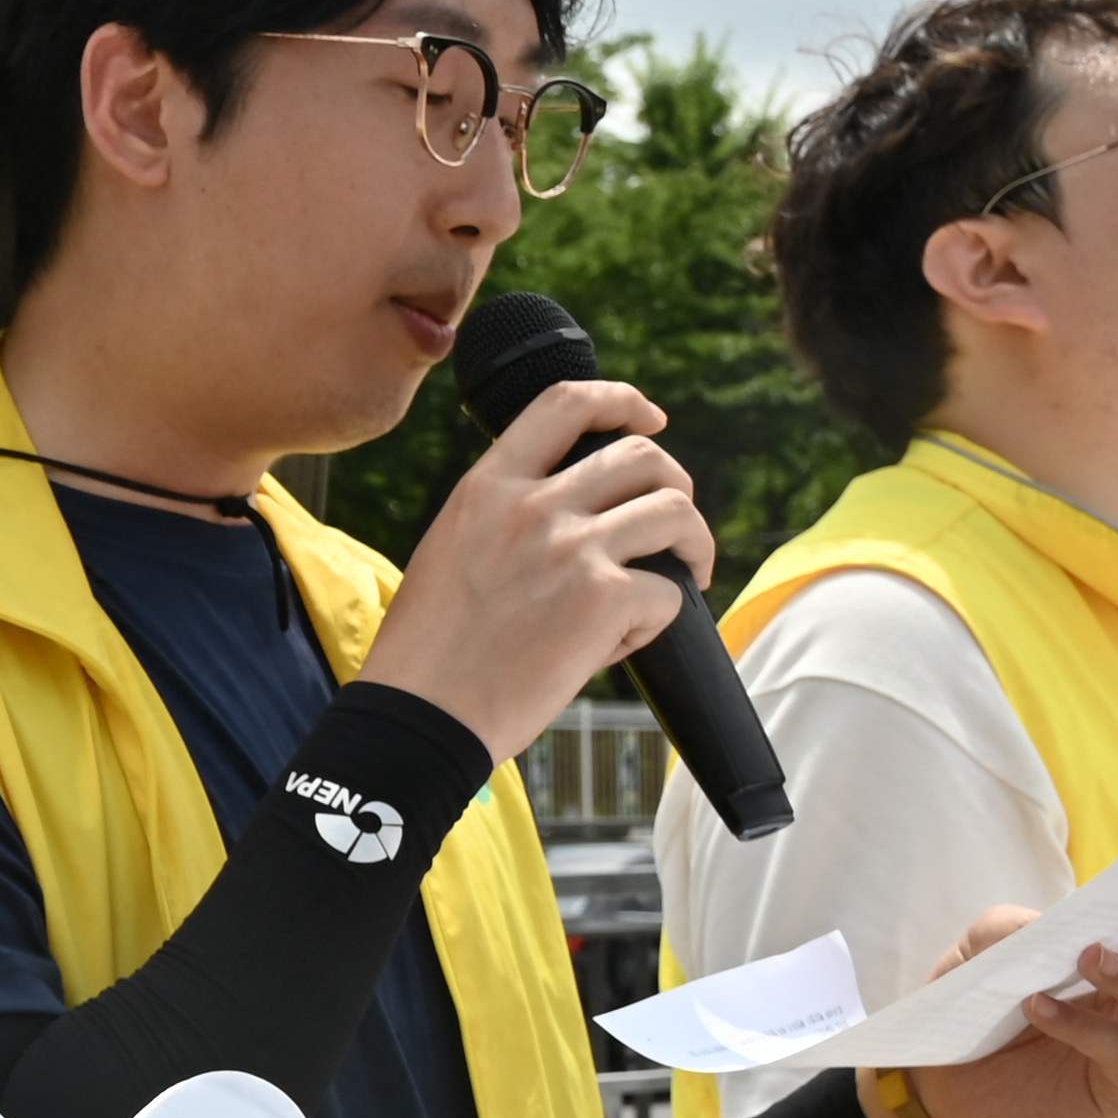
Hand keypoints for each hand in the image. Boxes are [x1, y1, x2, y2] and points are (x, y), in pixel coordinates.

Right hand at [353, 377, 711, 759]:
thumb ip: (504, 518)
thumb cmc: (430, 653)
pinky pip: (669, 593)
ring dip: (695, 543)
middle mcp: (532, 506)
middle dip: (675, 486)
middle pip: (643, 456)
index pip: (567, 403)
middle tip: (674, 527)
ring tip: (688, 573)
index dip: (622, 401)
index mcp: (488, 487)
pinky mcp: (602, 600)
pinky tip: (625, 641)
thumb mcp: (450, 550)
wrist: (423, 716)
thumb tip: (575, 515)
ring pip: (675, 512)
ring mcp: (571, 549)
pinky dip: (660, 620)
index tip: (650, 418)